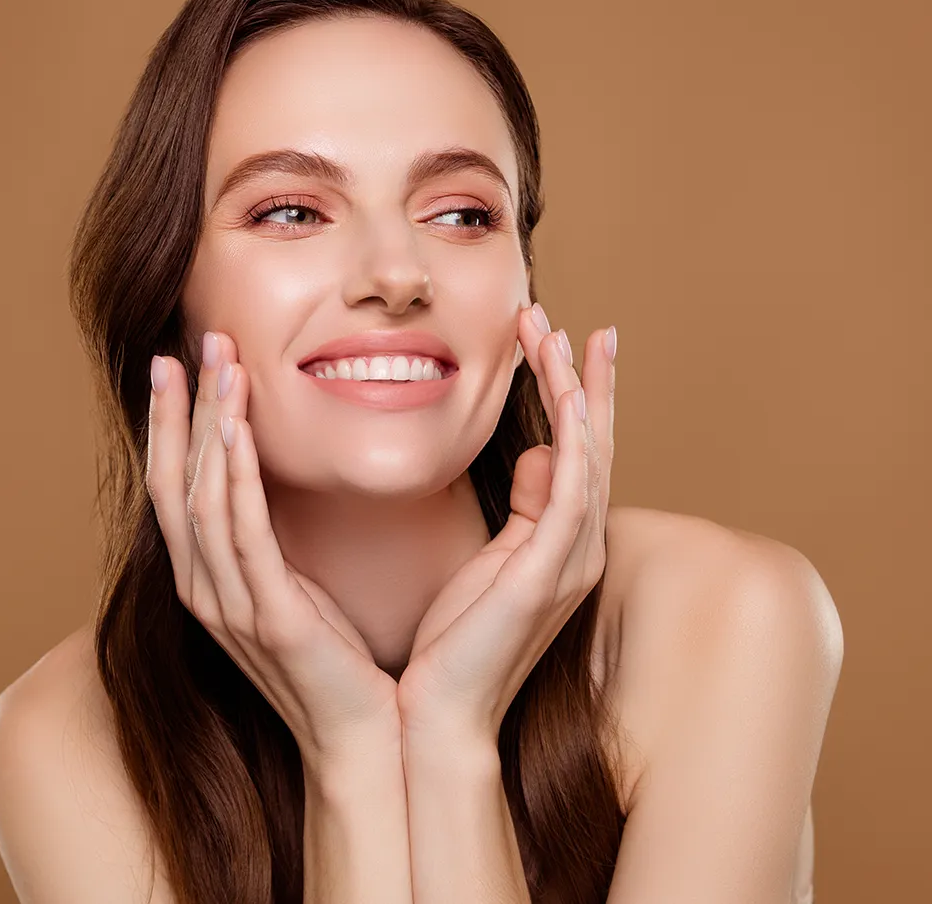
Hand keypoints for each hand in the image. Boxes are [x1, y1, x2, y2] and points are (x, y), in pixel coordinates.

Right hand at [146, 331, 402, 771]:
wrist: (364, 737)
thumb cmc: (336, 661)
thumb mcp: (296, 587)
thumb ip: (274, 540)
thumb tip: (277, 480)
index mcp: (211, 581)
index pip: (178, 487)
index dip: (175, 425)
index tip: (182, 366)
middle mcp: (206, 590)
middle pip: (179, 481)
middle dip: (186, 409)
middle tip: (200, 343)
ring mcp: (231, 607)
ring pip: (204, 497)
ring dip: (212, 427)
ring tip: (222, 365)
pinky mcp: (270, 619)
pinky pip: (244, 536)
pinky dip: (237, 479)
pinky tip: (240, 432)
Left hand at [396, 305, 615, 744]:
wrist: (438, 711)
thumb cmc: (456, 637)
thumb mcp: (491, 558)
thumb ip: (525, 506)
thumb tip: (541, 453)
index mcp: (562, 541)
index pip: (578, 452)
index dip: (577, 394)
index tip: (562, 340)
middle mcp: (580, 545)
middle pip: (592, 444)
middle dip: (580, 378)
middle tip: (562, 320)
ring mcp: (572, 559)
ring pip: (587, 456)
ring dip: (574, 391)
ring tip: (555, 334)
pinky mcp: (551, 573)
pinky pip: (573, 493)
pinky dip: (577, 440)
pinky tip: (568, 396)